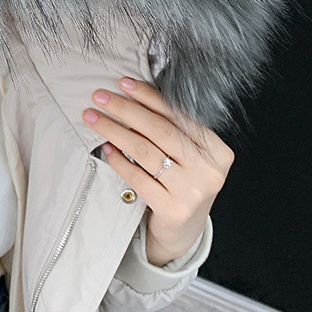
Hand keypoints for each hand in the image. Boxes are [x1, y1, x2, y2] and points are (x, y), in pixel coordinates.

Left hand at [82, 77, 234, 265]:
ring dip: (114, 130)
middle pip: (159, 130)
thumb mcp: (187, 154)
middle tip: (100, 96)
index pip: (178, 115)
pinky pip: (137, 177)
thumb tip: (131, 93)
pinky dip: (118, 159)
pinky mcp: (172, 209)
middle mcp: (209, 170)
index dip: (148, 96)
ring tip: (93, 118)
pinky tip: (106, 147)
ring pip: (145, 151)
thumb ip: (170, 128)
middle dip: (125, 109)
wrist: (184, 228)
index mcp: (218, 151)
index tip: (123, 83)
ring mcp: (192, 192)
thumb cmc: (182, 181)